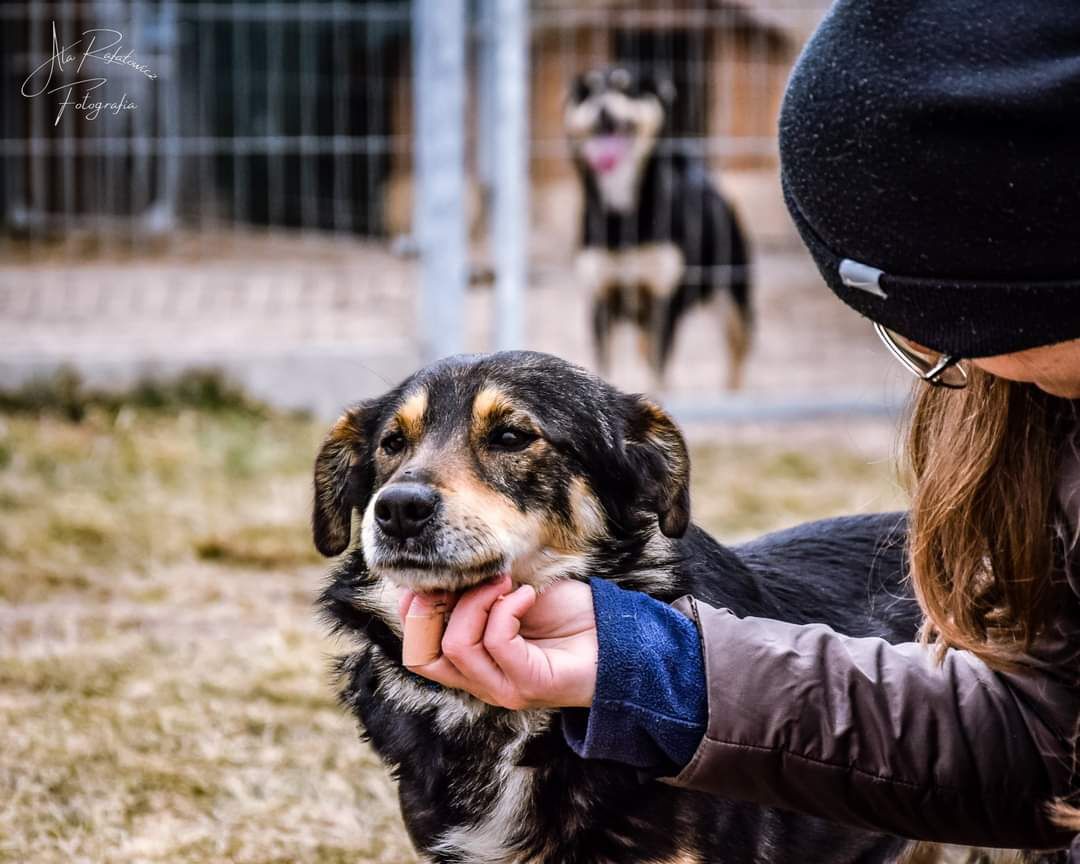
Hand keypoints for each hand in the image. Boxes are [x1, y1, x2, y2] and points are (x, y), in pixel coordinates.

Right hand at [399, 575, 597, 709]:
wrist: (615, 634)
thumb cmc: (565, 614)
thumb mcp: (510, 593)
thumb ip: (474, 589)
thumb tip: (438, 572)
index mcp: (471, 663)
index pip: (418, 652)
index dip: (413, 613)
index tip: (433, 575)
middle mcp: (480, 681)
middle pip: (423, 656)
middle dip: (432, 608)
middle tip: (462, 577)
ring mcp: (503, 687)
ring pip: (458, 646)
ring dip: (476, 601)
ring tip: (504, 581)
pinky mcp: (529, 683)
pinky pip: (498, 642)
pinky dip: (507, 608)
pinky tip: (527, 595)